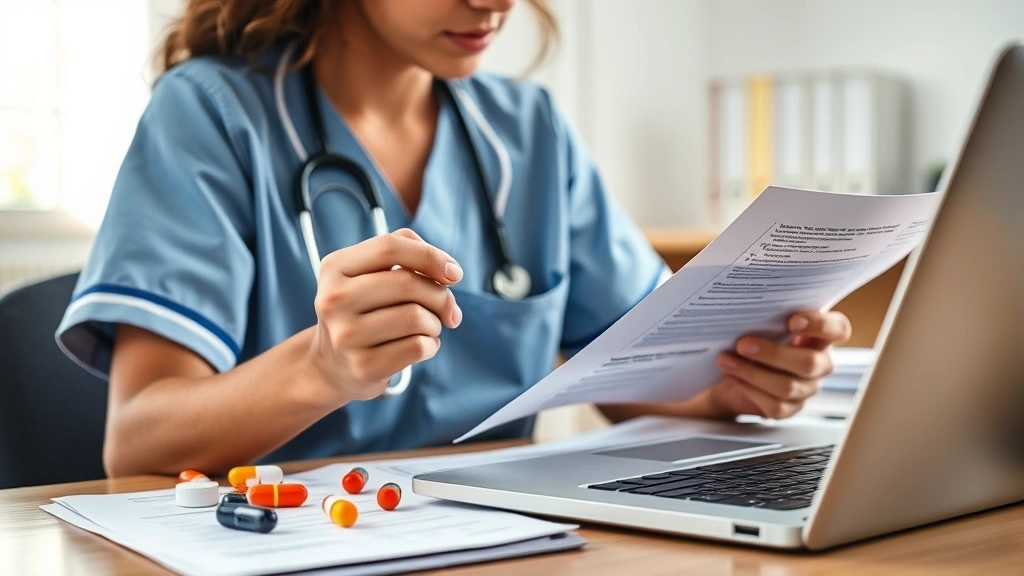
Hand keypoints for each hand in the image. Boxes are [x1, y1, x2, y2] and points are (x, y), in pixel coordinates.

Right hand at [310, 228, 462, 401]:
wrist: (333, 366)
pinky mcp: (363, 366)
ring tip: (428, 328)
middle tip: (448, 309)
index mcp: (335, 268)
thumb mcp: (369, 272)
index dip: (430, 256)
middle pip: (408, 283)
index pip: (389, 247)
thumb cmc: (365, 309)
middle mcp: (333, 300)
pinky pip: (418, 347)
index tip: (455, 273)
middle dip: (441, 296)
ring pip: (417, 317)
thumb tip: (448, 270)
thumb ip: (405, 252)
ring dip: (436, 323)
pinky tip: (422, 345)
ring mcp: (345, 335)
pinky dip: (432, 345)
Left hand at [705, 311, 851, 418]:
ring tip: (725, 360)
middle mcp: (820, 363)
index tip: (791, 321)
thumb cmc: (754, 337)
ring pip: (787, 386)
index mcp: (819, 336)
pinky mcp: (790, 408)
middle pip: (809, 363)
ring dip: (752, 373)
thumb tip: (748, 308)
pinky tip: (732, 376)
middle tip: (742, 344)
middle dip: (773, 353)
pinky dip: (748, 389)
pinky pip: (774, 405)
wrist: (734, 368)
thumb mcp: (762, 323)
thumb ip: (766, 316)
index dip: (820, 325)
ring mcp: (807, 388)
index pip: (838, 329)